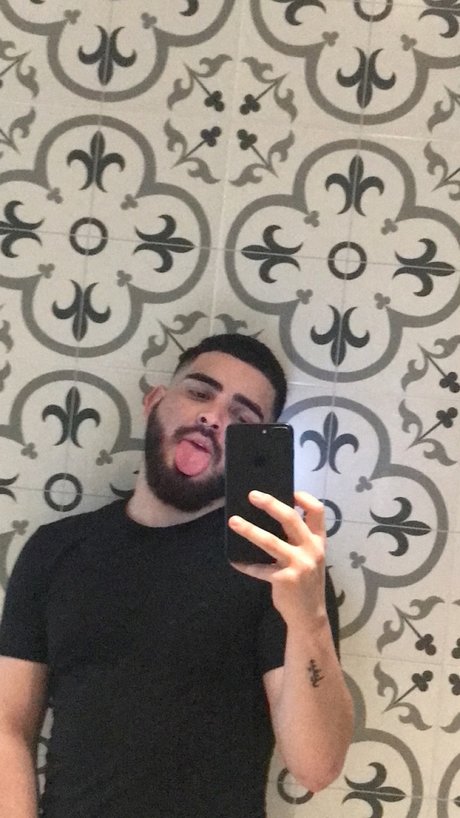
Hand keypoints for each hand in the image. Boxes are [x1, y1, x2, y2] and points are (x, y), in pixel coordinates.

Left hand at [228, 490, 326, 628]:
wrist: (309, 616)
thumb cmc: (306, 582)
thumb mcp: (310, 558)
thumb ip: (298, 541)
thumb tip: (269, 518)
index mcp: (318, 541)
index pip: (317, 512)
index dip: (304, 498)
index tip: (290, 491)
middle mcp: (311, 550)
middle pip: (291, 519)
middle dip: (270, 504)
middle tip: (252, 495)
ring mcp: (299, 564)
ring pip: (270, 541)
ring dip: (249, 530)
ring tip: (233, 521)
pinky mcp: (285, 579)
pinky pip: (260, 568)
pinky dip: (246, 564)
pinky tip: (235, 561)